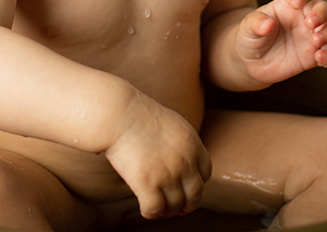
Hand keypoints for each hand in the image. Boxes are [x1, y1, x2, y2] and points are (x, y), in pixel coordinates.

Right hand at [104, 91, 210, 219]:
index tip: (187, 187)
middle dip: (188, 204)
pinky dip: (151, 212)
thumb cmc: (139, 114)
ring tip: (160, 208)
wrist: (120, 114)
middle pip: (195, 194)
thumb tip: (179, 157)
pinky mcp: (147, 184)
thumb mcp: (172, 123)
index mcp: (193, 145)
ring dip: (168, 210)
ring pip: (175, 205)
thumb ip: (181, 142)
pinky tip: (145, 208)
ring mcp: (167, 175)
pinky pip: (154, 209)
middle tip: (180, 208)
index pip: (206, 173)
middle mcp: (185, 162)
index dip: (197, 183)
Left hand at [235, 0, 326, 85]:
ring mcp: (309, 37)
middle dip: (321, 12)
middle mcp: (302, 18)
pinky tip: (320, 58)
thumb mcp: (247, 27)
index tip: (295, 3)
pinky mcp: (312, 56)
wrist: (250, 63)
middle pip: (322, 7)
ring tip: (315, 41)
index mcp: (286, 5)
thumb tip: (267, 24)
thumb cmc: (250, 38)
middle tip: (310, 23)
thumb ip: (256, 22)